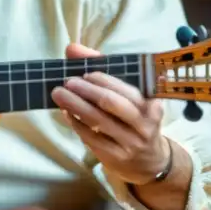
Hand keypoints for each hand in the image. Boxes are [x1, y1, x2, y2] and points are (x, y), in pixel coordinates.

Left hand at [51, 42, 170, 185]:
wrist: (148, 161)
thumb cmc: (134, 119)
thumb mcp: (127, 95)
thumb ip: (102, 67)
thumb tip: (72, 48)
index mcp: (151, 103)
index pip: (127, 87)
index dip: (104, 78)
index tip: (85, 72)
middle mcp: (145, 123)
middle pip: (112, 103)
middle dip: (87, 91)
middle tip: (67, 82)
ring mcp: (131, 142)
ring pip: (99, 121)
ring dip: (76, 105)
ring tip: (59, 94)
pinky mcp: (117, 156)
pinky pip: (92, 138)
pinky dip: (76, 123)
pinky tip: (66, 113)